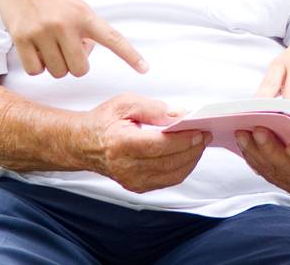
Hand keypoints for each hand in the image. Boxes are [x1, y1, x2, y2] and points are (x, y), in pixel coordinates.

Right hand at [0, 0, 147, 77]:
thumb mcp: (75, 5)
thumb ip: (84, 29)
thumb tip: (84, 53)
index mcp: (84, 14)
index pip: (113, 38)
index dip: (130, 55)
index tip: (145, 68)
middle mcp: (65, 24)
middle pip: (79, 69)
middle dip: (74, 64)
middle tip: (67, 47)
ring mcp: (42, 32)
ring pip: (57, 72)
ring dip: (54, 64)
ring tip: (49, 44)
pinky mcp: (21, 38)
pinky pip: (35, 70)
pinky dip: (36, 66)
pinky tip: (34, 49)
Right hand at [79, 94, 207, 192]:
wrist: (84, 144)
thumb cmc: (104, 121)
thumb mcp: (126, 103)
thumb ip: (154, 109)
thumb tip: (180, 115)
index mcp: (122, 144)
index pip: (160, 145)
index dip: (184, 139)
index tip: (200, 130)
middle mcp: (126, 167)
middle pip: (169, 161)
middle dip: (193, 149)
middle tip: (205, 135)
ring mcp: (131, 180)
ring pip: (172, 174)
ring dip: (190, 159)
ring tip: (199, 144)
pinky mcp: (137, 186)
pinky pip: (167, 180)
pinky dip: (181, 168)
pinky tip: (187, 154)